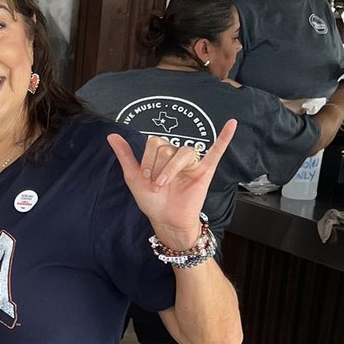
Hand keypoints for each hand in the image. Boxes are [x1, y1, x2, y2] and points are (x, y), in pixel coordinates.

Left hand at [106, 119, 235, 251]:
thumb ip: (125, 155)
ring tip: (164, 184)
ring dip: (171, 169)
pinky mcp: (205, 171)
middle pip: (168, 147)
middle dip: (158, 168)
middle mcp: (177, 155)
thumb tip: (111, 136)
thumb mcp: (133, 177)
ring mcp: (191, 162)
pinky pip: (217, 151)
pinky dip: (224, 138)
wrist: (165, 220)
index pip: (155, 143)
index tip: (145, 178)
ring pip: (184, 151)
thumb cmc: (151, 200)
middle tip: (157, 185)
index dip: (147, 160)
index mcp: (161, 154)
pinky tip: (232, 124)